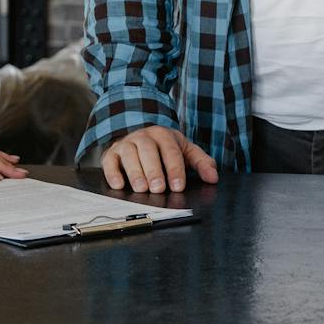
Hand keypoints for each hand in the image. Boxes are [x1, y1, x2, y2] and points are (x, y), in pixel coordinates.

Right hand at [99, 125, 218, 193]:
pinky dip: (112, 173)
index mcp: (163, 134)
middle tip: (158, 188)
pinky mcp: (111, 153)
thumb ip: (201, 163)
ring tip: (141, 188)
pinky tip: (118, 185)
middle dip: (154, 170)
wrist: (139, 136)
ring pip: (129, 154)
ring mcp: (126, 144)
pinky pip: (109, 161)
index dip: (175, 168)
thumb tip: (213, 177)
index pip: (171, 150)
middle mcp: (143, 137)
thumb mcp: (185, 150)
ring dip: (135, 172)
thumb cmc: (164, 148)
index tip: (178, 185)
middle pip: (148, 151)